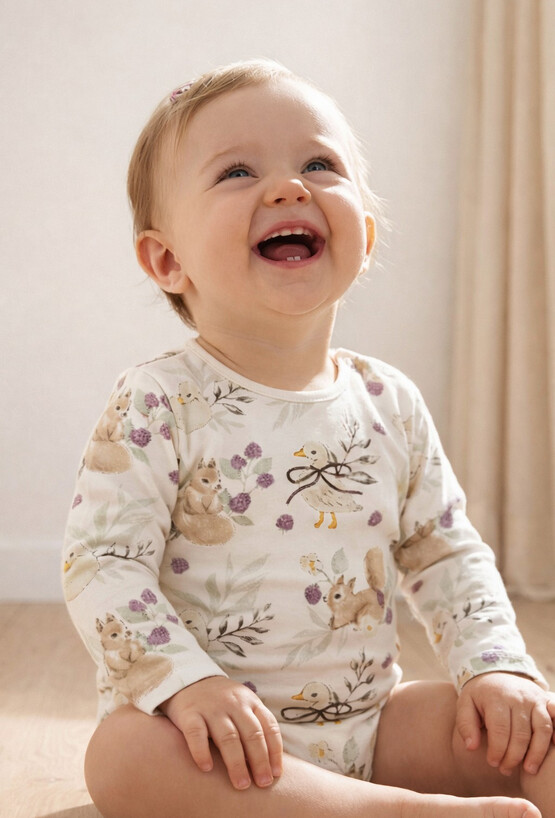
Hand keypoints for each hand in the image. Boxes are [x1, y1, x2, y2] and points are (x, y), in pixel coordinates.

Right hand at [160, 676, 282, 789]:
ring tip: (242, 784)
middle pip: (251, 734)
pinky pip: (196, 734)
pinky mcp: (189, 713)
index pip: (269, 726)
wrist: (188, 680)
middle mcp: (233, 703)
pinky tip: (207, 768)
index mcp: (250, 701)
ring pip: (228, 737)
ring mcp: (211, 708)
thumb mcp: (243, 705)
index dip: (274, 751)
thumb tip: (270, 765)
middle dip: (259, 761)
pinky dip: (202, 752)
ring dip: (236, 763)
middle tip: (263, 783)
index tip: (276, 774)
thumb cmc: (222, 702)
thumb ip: (256, 726)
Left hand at [456, 672, 554, 775]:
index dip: (498, 750)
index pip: (500, 730)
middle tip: (506, 770)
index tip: (493, 763)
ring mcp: (534, 698)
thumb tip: (471, 747)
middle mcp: (518, 697)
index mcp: (496, 697)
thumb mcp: (465, 704)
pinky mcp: (545, 700)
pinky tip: (551, 750)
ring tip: (529, 770)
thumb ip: (466, 725)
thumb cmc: (480, 696)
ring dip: (537, 753)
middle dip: (514, 757)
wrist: (495, 672)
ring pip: (542, 729)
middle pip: (521, 734)